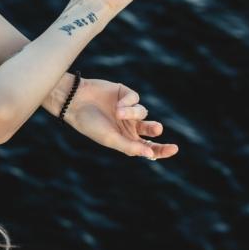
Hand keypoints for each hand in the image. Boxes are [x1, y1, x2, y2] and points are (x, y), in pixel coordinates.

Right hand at [64, 77, 178, 160]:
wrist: (75, 102)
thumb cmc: (90, 124)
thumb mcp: (110, 139)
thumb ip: (130, 147)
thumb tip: (151, 155)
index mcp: (125, 140)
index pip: (148, 147)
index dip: (161, 150)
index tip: (173, 149)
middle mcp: (128, 125)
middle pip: (151, 129)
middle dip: (154, 129)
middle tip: (156, 129)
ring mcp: (127, 109)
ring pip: (143, 112)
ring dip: (133, 113)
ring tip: (118, 112)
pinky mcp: (124, 94)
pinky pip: (135, 98)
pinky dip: (128, 102)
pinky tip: (117, 104)